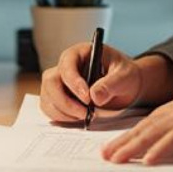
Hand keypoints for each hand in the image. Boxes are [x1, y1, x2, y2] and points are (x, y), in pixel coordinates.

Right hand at [39, 46, 172, 122]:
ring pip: (47, 96)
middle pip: (51, 81)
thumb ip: (112, 83)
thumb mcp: (125, 75)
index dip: (73, 82)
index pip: (67, 64)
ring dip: (63, 112)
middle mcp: (66, 66)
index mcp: (80, 52)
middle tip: (84, 113)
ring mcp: (59, 82)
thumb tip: (95, 96)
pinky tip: (77, 119)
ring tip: (85, 116)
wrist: (125, 86)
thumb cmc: (124, 75)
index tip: (87, 98)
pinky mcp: (58, 96)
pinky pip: (49, 107)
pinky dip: (60, 117)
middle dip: (64, 101)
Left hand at [102, 98, 172, 164]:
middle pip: (145, 126)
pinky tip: (148, 160)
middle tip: (106, 156)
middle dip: (123, 142)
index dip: (129, 137)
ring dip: (134, 146)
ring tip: (118, 159)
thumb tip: (162, 156)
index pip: (148, 124)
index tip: (113, 150)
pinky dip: (160, 149)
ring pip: (155, 130)